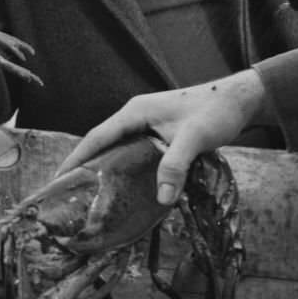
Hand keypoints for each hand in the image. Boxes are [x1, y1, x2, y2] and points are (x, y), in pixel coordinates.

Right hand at [56, 69, 268, 205]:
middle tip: (68, 191)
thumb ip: (175, 166)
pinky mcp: (158, 133)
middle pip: (101, 142)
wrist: (238, 99)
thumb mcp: (194, 138)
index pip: (97, 137)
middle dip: (83, 164)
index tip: (58, 178)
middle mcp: (135, 116)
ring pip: (116, 147)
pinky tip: (123, 184)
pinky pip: (131, 151)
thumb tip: (161, 199)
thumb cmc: (214, 112)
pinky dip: (122, 167)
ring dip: (102, 166)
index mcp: (134, 112)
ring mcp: (146, 124)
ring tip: (89, 192)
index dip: (77, 157)